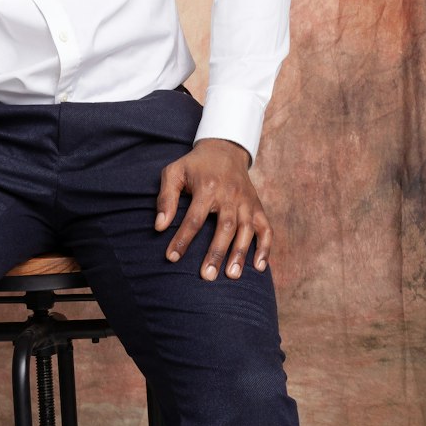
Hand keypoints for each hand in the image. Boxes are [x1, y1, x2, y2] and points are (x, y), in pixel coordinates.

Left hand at [154, 138, 271, 279]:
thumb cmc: (195, 165)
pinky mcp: (257, 207)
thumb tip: (159, 227)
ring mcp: (246, 202)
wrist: (225, 149)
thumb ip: (166, 198)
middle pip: (225, 227)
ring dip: (241, 253)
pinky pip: (266, 228)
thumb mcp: (174, 173)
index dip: (182, 239)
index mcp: (208, 187)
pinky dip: (265, 247)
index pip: (194, 218)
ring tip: (232, 275)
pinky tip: (259, 267)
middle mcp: (230, 195)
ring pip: (247, 230)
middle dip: (216, 253)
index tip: (172, 258)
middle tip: (207, 276)